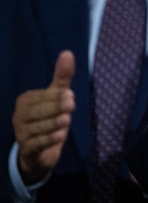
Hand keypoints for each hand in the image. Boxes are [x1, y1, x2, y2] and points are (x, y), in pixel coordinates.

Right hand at [12, 51, 75, 183]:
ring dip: (53, 124)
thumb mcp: (57, 97)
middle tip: (72, 105)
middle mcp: (19, 116)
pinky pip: (37, 144)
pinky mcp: (27, 149)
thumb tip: (67, 52)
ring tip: (67, 120)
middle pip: (37, 112)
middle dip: (55, 108)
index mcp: (25, 101)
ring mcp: (21, 134)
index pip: (40, 97)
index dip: (55, 97)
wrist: (41, 151)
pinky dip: (48, 140)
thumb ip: (62, 77)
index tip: (70, 95)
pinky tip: (60, 136)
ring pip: (38, 128)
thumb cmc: (50, 118)